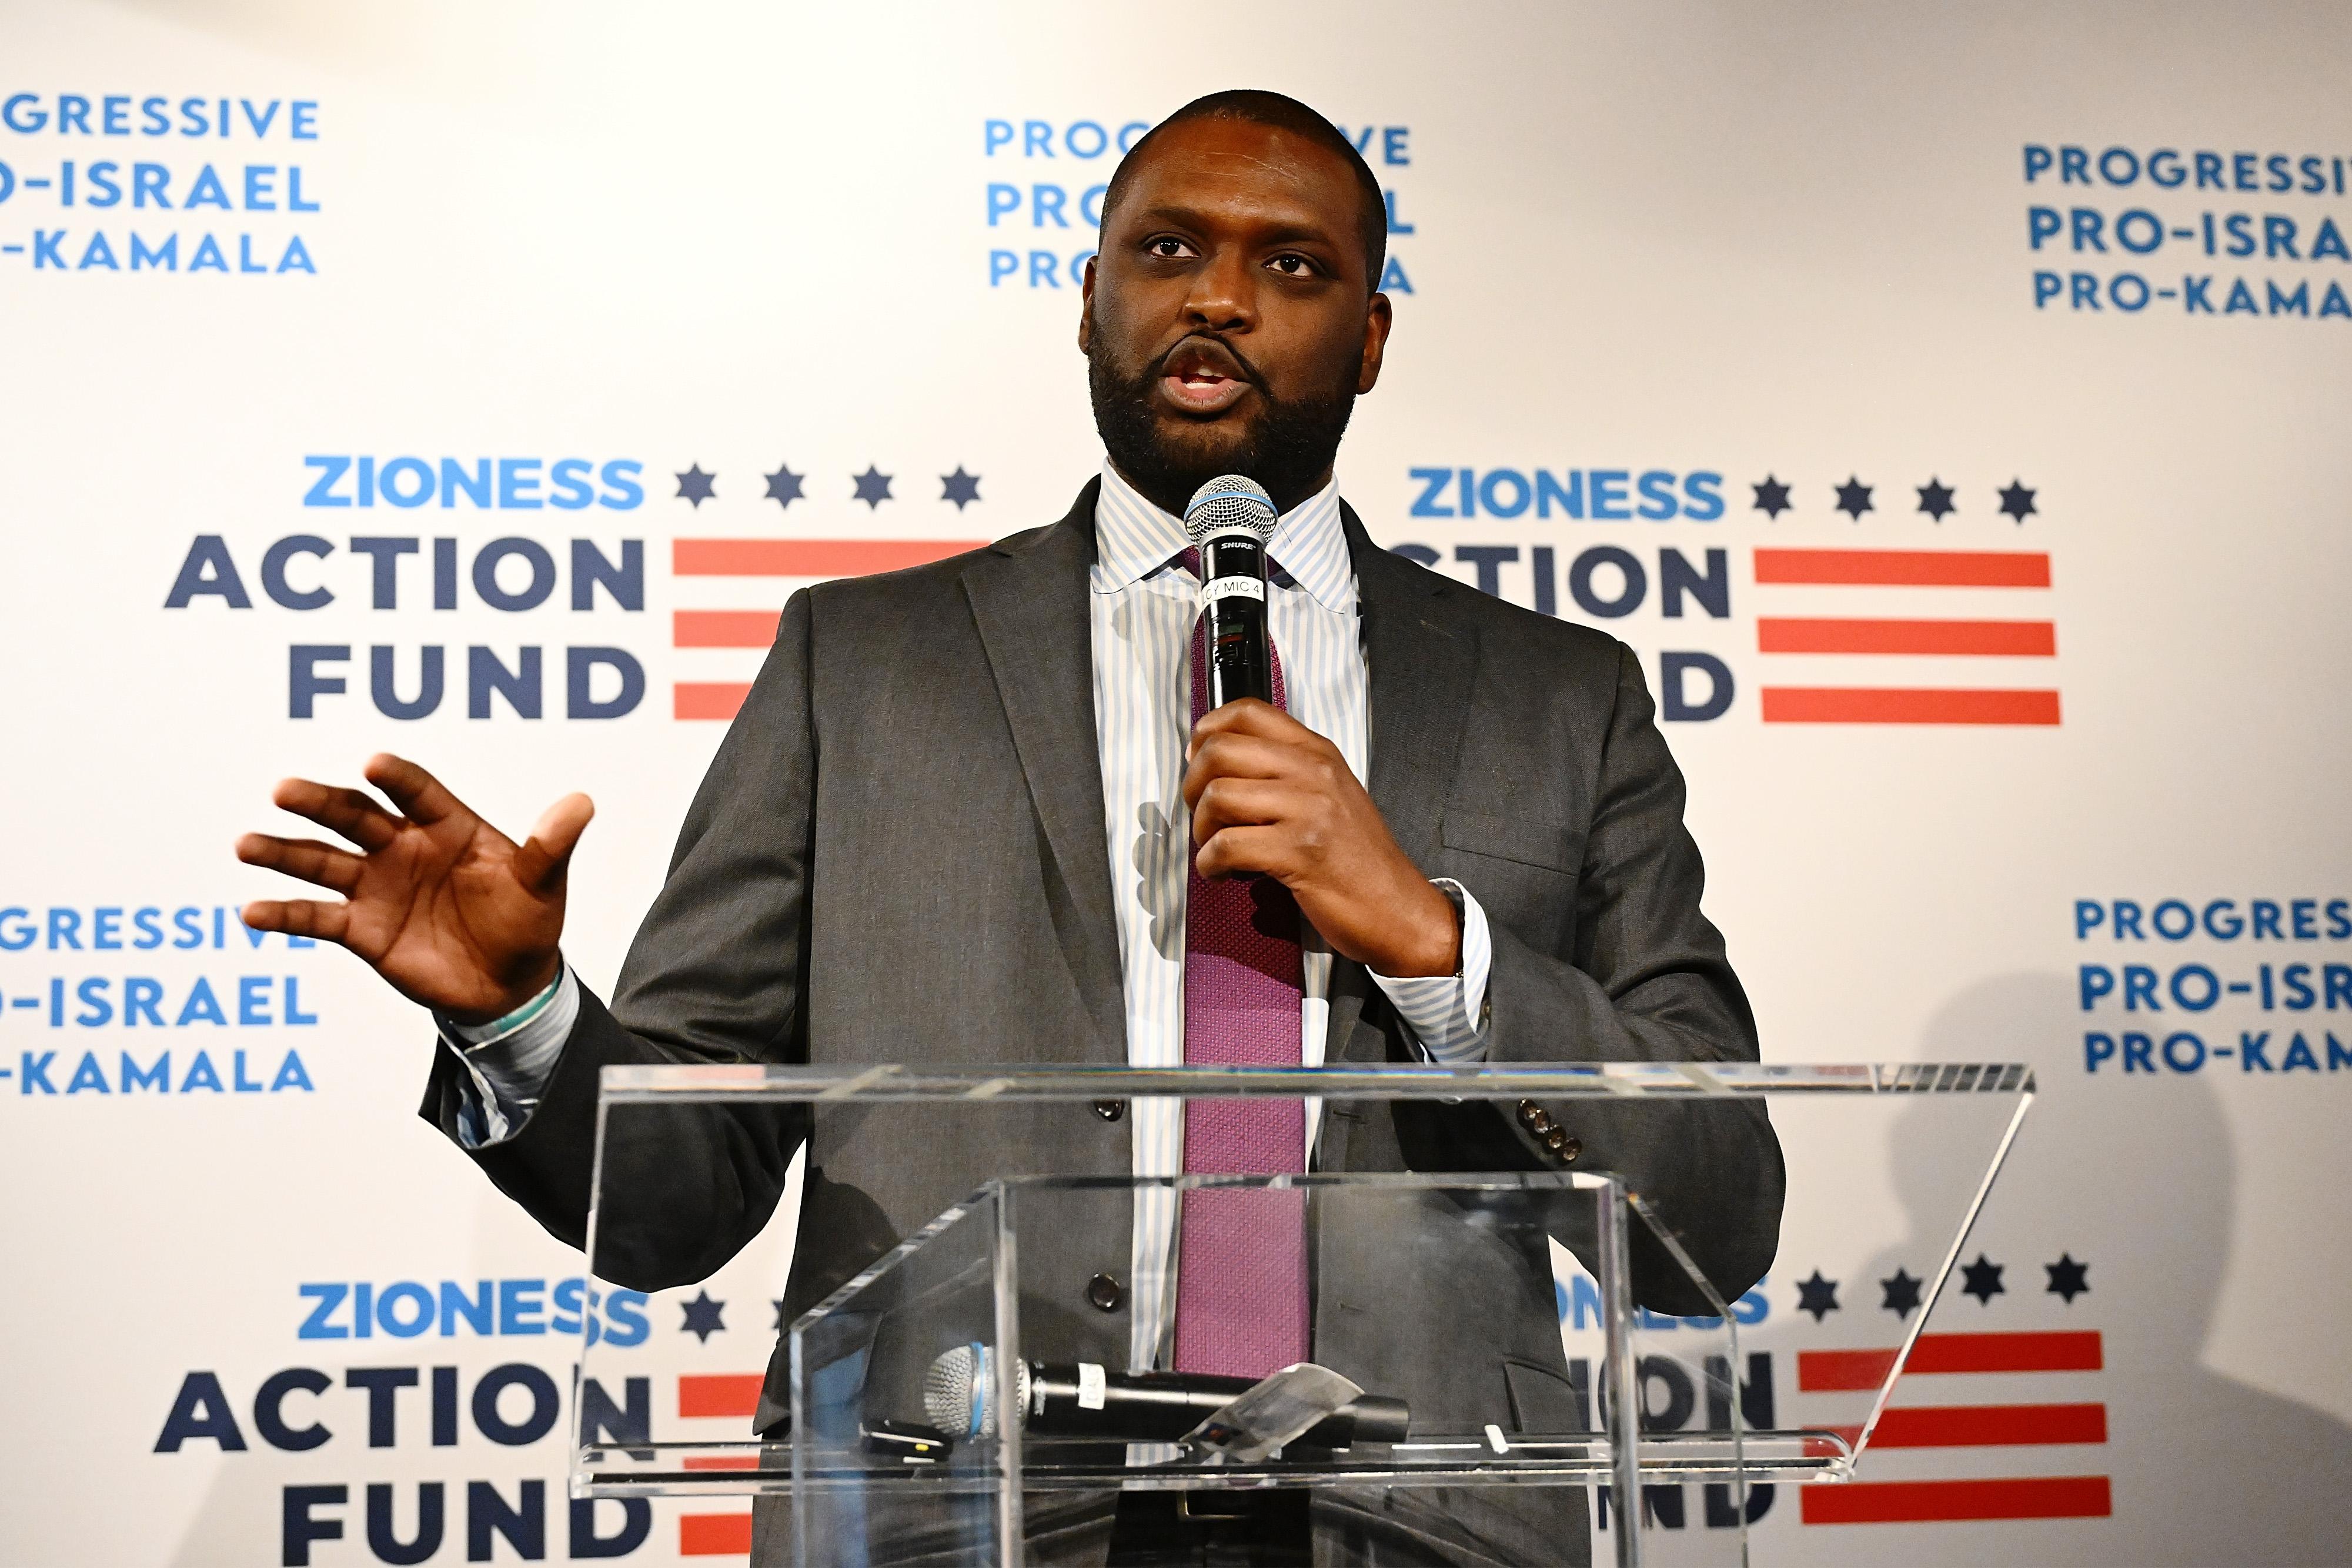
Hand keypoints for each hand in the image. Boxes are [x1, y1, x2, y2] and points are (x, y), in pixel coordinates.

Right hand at [236, 754, 592, 1024]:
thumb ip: (550, 846)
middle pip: (355, 816)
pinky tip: (251, 911)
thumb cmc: (526, 921)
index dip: (396, 777)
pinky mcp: (361, 928)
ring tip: (246, 843)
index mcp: (447, 826)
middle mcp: (403, 847)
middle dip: (319, 803)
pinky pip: (316, 918)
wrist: (509, 983)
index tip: (373, 764)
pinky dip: (284, 914)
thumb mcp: (541, 884)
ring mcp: (376, 885)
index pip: (417, 791)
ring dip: (283, 852)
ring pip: (322, 861)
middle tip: (284, 790)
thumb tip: (583, 802)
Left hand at [1182, 699, 1458, 976]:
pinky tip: (1222, 872)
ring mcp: (1308, 811)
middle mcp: (1313, 773)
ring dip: (1202, 828)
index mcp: (1318, 753)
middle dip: (1193, 785)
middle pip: (1220, 751)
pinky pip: (1228, 846)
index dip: (1208, 731)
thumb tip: (1219, 759)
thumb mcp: (1331, 795)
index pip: (1249, 713)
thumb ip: (1285, 771)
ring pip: (1218, 797)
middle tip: (1201, 812)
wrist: (1398, 908)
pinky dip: (1210, 863)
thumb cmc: (1359, 859)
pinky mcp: (1300, 853)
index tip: (1197, 756)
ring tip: (1215, 848)